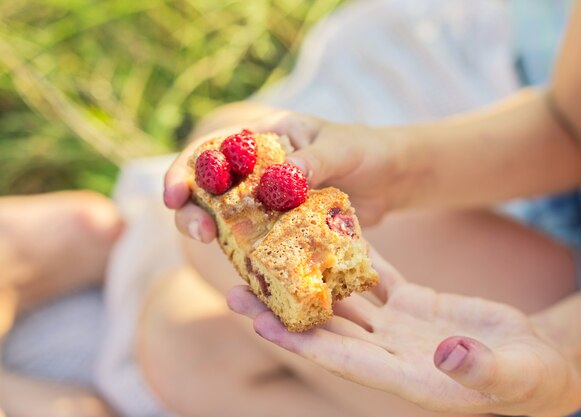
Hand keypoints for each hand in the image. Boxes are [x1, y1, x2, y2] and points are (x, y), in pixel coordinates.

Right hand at [164, 107, 411, 241]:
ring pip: (226, 219)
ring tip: (215, 249)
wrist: (391, 180)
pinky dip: (247, 255)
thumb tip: (281, 178)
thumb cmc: (367, 152)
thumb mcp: (344, 148)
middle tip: (199, 232)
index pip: (212, 150)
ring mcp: (267, 201)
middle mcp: (257, 170)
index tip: (176, 195)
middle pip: (207, 190)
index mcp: (264, 138)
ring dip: (215, 234)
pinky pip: (256, 243)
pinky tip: (247, 270)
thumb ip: (314, 159)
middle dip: (192, 210)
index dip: (186, 171)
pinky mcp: (281, 229)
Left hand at [227, 250, 580, 416]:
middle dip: (281, 309)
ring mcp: (398, 325)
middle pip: (325, 326)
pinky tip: (326, 233)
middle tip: (236, 286)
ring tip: (270, 253)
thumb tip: (448, 354)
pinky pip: (375, 276)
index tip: (257, 323)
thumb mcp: (515, 375)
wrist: (542, 363)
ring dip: (306, 277)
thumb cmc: (533, 378)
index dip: (298, 341)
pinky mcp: (412, 303)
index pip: (340, 357)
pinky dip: (352, 256)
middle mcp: (390, 351)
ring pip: (343, 298)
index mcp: (406, 375)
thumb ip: (480, 368)